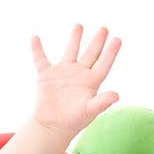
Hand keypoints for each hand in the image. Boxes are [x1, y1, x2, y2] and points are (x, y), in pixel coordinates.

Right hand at [30, 23, 121, 137]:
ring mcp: (63, 73)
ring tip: (79, 26)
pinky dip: (37, 49)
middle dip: (97, 41)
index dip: (111, 52)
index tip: (117, 39)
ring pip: (70, 51)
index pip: (103, 63)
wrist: (52, 127)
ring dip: (74, 38)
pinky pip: (40, 59)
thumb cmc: (73, 121)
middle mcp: (79, 74)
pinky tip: (35, 37)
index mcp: (91, 82)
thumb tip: (117, 95)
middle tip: (104, 28)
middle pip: (90, 54)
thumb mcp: (89, 111)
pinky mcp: (46, 76)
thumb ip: (102, 102)